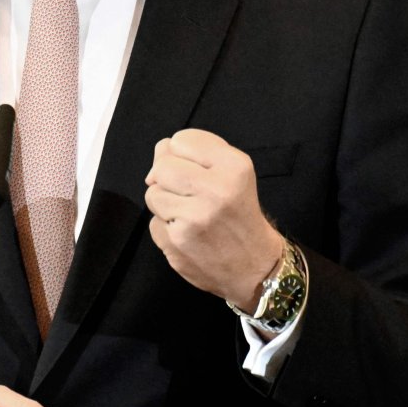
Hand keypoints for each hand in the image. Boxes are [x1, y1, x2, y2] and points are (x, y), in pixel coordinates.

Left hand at [144, 128, 283, 308]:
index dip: (183, 154)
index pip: (181, 140)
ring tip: (188, 213)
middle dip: (168, 177)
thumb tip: (159, 150)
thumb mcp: (234, 172)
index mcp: (233, 166)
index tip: (197, 169)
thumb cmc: (240, 214)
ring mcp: (194, 217)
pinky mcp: (177, 242)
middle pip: (162, 166)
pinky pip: (153, 222)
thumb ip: (198, 152)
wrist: (254, 266)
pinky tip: (186, 233)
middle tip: (188, 193)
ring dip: (165, 203)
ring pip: (153, 193)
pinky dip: (165, 227)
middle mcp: (216, 189)